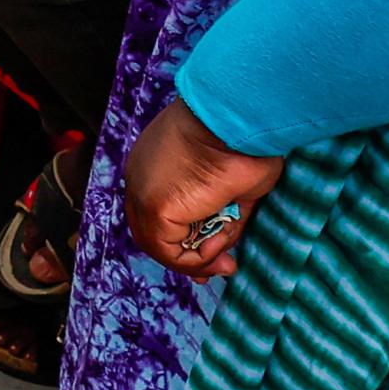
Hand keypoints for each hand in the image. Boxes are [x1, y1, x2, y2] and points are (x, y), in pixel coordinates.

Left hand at [123, 98, 285, 280]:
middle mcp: (142, 177)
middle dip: (186, 258)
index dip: (182, 239)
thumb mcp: (232, 187)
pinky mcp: (154, 207)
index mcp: (156, 163)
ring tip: (226, 257)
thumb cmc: (246, 143)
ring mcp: (143, 192)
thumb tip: (222, 257)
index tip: (211, 255)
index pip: (158, 211)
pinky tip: (220, 245)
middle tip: (221, 268)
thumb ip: (220, 218)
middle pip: (153, 232)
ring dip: (197, 260)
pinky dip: (199, 258)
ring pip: (160, 245)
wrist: (240, 120)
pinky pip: (171, 251)